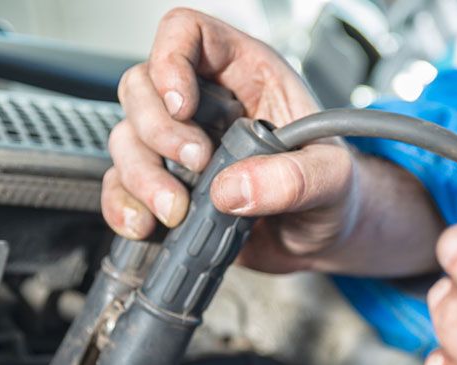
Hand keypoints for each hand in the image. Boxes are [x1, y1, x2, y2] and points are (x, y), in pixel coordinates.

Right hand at [102, 9, 444, 275]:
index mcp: (246, 75)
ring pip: (127, 139)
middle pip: (142, 86)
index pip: (188, 34)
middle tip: (196, 164)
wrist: (326, 239)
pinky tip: (146, 226)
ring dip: (141, 177)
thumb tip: (233, 188)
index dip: (172, 59)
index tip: (183, 105)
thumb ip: (294, 179)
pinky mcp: (168, 189)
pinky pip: (121, 188)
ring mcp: (180, 148)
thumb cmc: (335, 192)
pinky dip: (123, 207)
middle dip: (157, 130)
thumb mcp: (332, 180)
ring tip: (177, 210)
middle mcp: (205, 105)